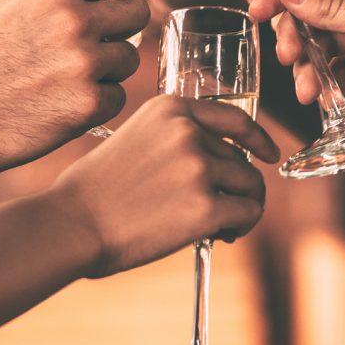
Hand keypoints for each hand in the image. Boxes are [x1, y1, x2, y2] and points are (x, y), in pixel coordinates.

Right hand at [0, 0, 155, 179]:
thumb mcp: (8, 9)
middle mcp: (74, 20)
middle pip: (138, 12)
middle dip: (124, 27)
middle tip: (100, 42)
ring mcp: (84, 64)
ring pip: (129, 59)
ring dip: (108, 69)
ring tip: (67, 78)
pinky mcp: (87, 106)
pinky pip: (117, 97)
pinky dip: (97, 103)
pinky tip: (63, 104)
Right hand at [49, 95, 277, 277]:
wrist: (74, 223)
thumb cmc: (97, 190)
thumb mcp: (135, 138)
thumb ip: (175, 139)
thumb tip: (221, 161)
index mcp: (170, 109)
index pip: (233, 117)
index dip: (258, 138)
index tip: (270, 153)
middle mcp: (188, 132)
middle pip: (242, 159)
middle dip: (235, 187)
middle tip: (217, 213)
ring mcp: (199, 167)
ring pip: (250, 186)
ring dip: (241, 207)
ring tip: (219, 226)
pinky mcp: (206, 206)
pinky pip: (248, 213)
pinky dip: (241, 226)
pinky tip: (220, 236)